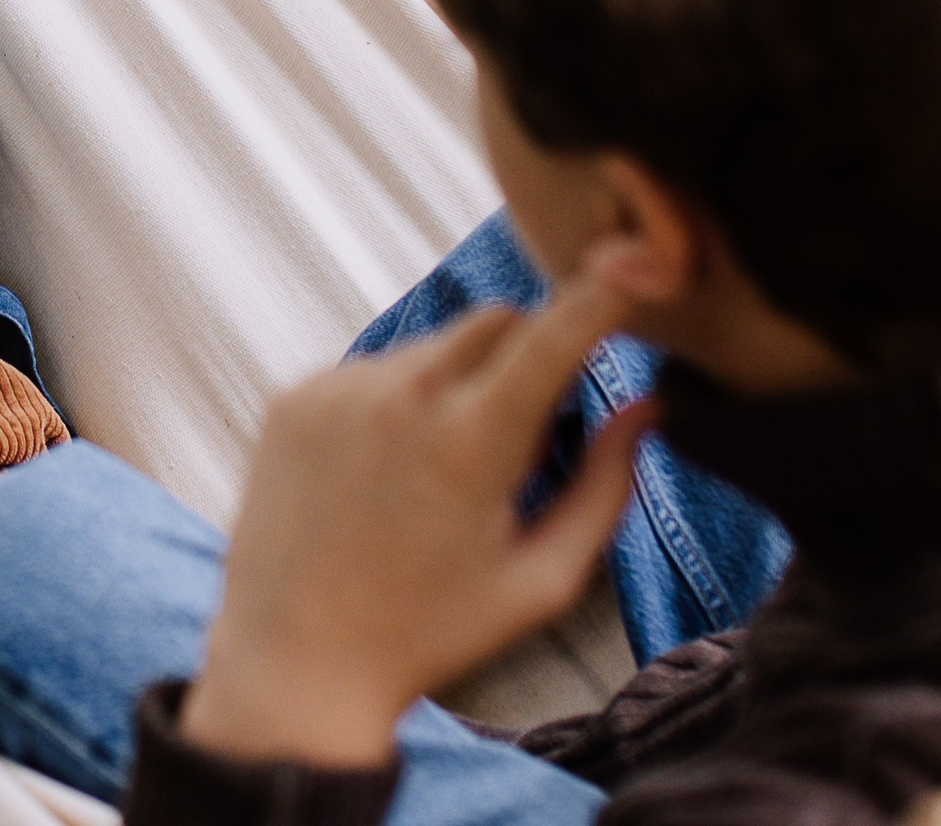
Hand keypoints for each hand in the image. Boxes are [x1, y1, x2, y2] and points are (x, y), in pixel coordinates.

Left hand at [179, 273, 652, 768]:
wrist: (295, 661)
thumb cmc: (432, 632)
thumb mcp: (542, 579)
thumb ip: (607, 487)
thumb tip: (648, 408)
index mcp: (470, 439)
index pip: (554, 329)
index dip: (600, 296)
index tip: (629, 278)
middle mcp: (399, 396)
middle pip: (495, 320)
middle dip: (530, 350)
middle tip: (525, 432)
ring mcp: (336, 390)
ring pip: (431, 346)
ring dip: (458, 383)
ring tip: (440, 475)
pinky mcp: (293, 399)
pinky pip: (369, 371)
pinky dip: (396, 401)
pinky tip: (384, 475)